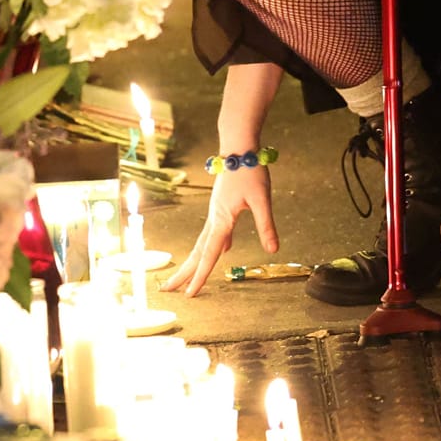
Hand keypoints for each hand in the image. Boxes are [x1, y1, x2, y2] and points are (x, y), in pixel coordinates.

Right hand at [161, 165, 279, 297]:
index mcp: (221, 219)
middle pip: (197, 251)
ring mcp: (215, 213)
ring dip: (193, 261)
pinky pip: (213, 233)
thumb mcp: (261, 199)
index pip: (210, 254)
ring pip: (202, 243)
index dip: (200, 275)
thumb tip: (273, 250)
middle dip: (183, 272)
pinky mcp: (220, 207)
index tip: (189, 294)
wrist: (238, 147)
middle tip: (168, 290)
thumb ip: (266, 225)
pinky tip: (224, 250)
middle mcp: (214, 218)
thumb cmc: (250, 171)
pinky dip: (212, 246)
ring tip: (185, 276)